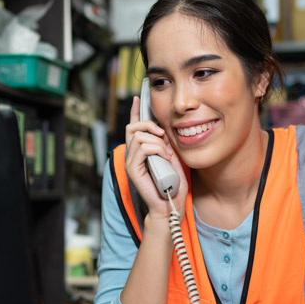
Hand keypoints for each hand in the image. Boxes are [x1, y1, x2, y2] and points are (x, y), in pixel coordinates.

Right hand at [125, 96, 188, 218]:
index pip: (134, 127)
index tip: (137, 98)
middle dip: (150, 125)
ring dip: (157, 141)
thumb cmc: (173, 184)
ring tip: (167, 154)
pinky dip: (156, 149)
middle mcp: (132, 154)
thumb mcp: (172, 158)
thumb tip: (162, 130)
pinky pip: (142, 148)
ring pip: (139, 136)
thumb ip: (166, 144)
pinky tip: (164, 158)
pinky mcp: (132, 169)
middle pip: (133, 127)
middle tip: (164, 136)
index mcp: (141, 151)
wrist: (170, 205)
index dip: (136, 111)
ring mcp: (131, 162)